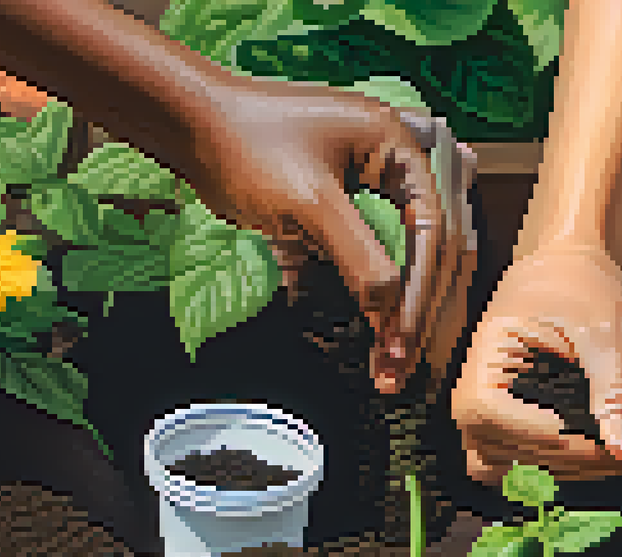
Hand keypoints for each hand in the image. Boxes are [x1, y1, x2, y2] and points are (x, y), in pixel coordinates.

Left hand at [184, 75, 477, 395]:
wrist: (190, 125)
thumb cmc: (245, 142)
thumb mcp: (309, 202)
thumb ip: (357, 254)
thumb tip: (389, 305)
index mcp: (399, 147)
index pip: (431, 228)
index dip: (421, 288)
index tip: (403, 336)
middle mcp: (394, 165)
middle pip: (429, 249)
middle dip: (417, 310)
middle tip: (401, 364)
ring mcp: (371, 190)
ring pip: (407, 260)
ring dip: (401, 312)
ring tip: (391, 366)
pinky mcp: (346, 212)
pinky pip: (376, 259)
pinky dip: (376, 298)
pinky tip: (377, 338)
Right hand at [451, 242, 621, 484]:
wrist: (564, 270)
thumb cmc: (581, 287)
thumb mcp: (606, 328)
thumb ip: (615, 388)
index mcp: (482, 364)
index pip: (498, 417)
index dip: (553, 438)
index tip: (608, 442)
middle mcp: (470, 400)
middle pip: (511, 453)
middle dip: (577, 458)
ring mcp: (482, 423)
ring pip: (516, 472)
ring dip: (570, 470)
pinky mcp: (501, 434)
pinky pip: (518, 470)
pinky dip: (557, 469)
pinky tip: (596, 453)